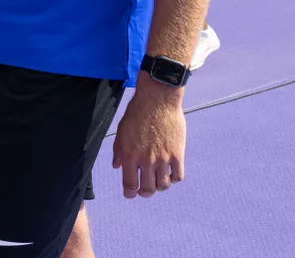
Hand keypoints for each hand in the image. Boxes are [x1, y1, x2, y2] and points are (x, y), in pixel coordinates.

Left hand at [112, 78, 185, 198]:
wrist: (157, 100)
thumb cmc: (137, 113)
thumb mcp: (121, 131)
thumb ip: (119, 151)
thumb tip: (117, 167)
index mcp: (130, 155)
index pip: (130, 184)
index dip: (130, 193)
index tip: (131, 194)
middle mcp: (146, 160)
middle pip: (148, 189)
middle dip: (145, 192)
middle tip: (145, 190)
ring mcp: (163, 158)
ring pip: (163, 185)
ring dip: (159, 186)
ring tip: (157, 181)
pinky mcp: (177, 154)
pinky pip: (178, 176)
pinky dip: (173, 179)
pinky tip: (170, 173)